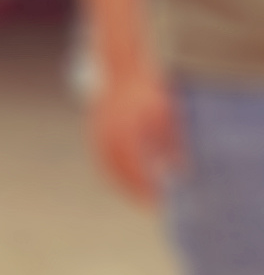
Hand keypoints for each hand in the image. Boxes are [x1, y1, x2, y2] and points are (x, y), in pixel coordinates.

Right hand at [92, 56, 182, 205]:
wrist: (121, 70)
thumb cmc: (148, 93)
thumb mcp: (167, 117)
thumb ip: (174, 145)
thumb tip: (182, 171)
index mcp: (128, 131)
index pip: (137, 168)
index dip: (147, 187)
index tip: (159, 200)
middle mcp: (110, 133)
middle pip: (119, 170)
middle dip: (134, 190)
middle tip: (149, 204)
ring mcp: (98, 132)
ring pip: (106, 165)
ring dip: (120, 183)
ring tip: (136, 196)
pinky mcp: (93, 130)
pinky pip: (100, 157)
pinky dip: (110, 171)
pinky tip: (122, 179)